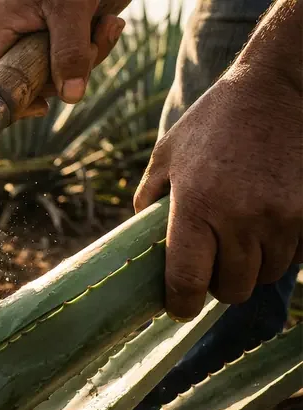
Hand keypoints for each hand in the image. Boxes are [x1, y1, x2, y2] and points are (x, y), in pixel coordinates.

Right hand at [0, 0, 124, 116]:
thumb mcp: (72, 9)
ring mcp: (35, 37)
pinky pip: (74, 60)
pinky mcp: (59, 36)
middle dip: (66, 73)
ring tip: (106, 25)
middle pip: (30, 83)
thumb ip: (69, 51)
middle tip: (91, 47)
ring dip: (89, 58)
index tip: (41, 107)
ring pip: (58, 74)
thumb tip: (70, 97)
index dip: (11, 101)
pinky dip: (95, 48)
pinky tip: (108, 23)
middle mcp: (11, 36)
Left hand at [134, 76, 302, 320]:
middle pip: (231, 288)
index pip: (187, 280)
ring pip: (266, 275)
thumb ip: (150, 199)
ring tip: (240, 238)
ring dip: (252, 267)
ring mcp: (282, 217)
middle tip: (212, 266)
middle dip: (218, 284)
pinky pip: (296, 257)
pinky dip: (281, 251)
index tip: (178, 307)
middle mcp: (240, 217)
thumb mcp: (168, 155)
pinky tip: (269, 224)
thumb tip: (137, 238)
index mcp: (196, 205)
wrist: (280, 88)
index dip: (181, 303)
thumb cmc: (215, 121)